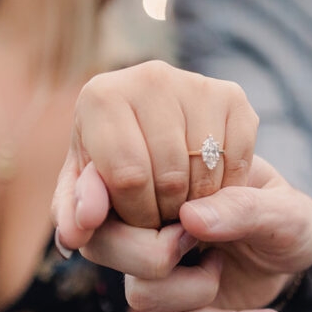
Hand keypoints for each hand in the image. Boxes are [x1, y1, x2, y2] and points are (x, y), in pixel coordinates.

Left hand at [55, 60, 258, 230]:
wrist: (154, 141)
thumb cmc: (112, 170)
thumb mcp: (84, 194)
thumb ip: (74, 216)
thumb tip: (76, 234)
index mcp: (100, 96)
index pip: (128, 176)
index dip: (135, 214)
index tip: (135, 221)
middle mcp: (149, 76)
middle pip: (169, 176)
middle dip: (166, 214)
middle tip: (160, 218)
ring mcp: (195, 82)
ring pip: (205, 171)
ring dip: (197, 206)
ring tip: (179, 205)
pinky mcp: (233, 95)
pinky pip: (236, 160)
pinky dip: (226, 189)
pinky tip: (207, 190)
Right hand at [56, 156, 311, 311]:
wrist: (298, 254)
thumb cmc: (286, 214)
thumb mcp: (284, 207)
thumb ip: (245, 207)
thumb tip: (192, 217)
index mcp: (164, 177)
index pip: (105, 181)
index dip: (85, 196)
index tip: (90, 214)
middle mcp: (150, 222)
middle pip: (103, 245)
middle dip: (150, 253)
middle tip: (196, 238)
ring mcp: (160, 267)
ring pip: (139, 291)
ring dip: (194, 290)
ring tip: (225, 266)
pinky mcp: (181, 306)